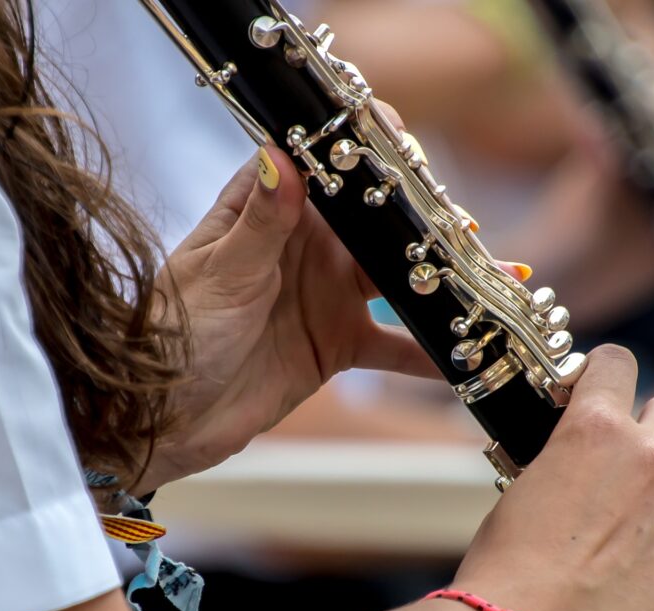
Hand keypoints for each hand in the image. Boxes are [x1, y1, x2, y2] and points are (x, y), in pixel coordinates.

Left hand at [138, 142, 434, 490]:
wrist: (167, 415)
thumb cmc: (175, 332)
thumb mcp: (221, 273)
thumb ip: (261, 221)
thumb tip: (285, 157)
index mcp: (272, 212)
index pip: (328, 166)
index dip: (368, 153)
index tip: (406, 154)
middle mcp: (307, 247)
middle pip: (377, 223)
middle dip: (423, 220)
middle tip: (464, 229)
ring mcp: (327, 296)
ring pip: (398, 280)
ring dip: (440, 282)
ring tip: (485, 281)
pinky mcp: (339, 345)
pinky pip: (395, 348)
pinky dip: (429, 355)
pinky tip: (466, 355)